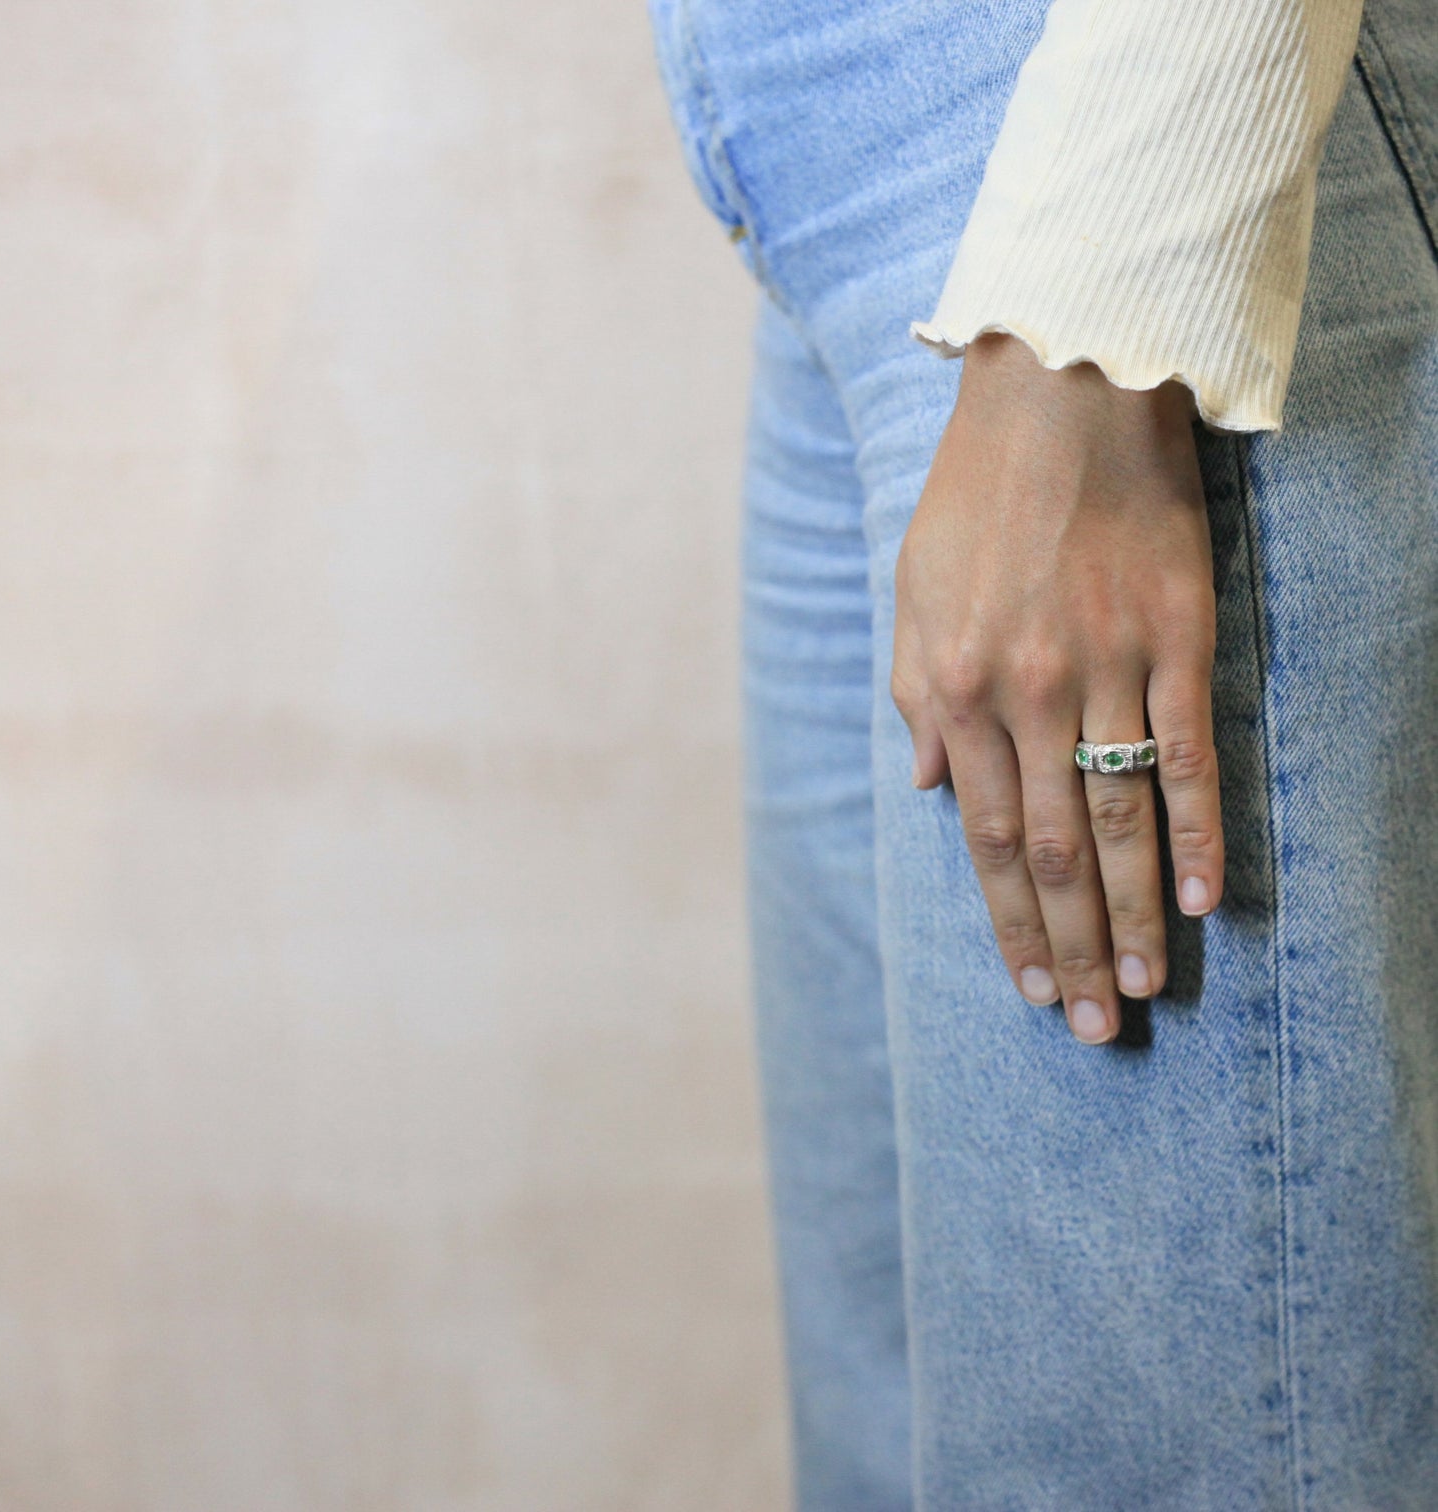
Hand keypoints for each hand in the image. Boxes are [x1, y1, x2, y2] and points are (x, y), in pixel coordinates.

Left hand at [892, 333, 1223, 1044]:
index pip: (980, 837)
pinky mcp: (1173, 635)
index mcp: (951, 689)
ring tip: (1146, 991)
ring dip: (1132, 915)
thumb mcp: (910, 593)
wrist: (1058, 389)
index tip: (1028, 986)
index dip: (1007, 921)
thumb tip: (922, 787)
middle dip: (1070, 947)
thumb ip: (913, 696)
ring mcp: (1102, 667)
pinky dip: (1198, 830)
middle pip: (1048, 851)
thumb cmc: (973, 495)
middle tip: (1092, 1026)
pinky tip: (1207, 898)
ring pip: (1116, 820)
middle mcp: (1022, 693)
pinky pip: (1189, 753)